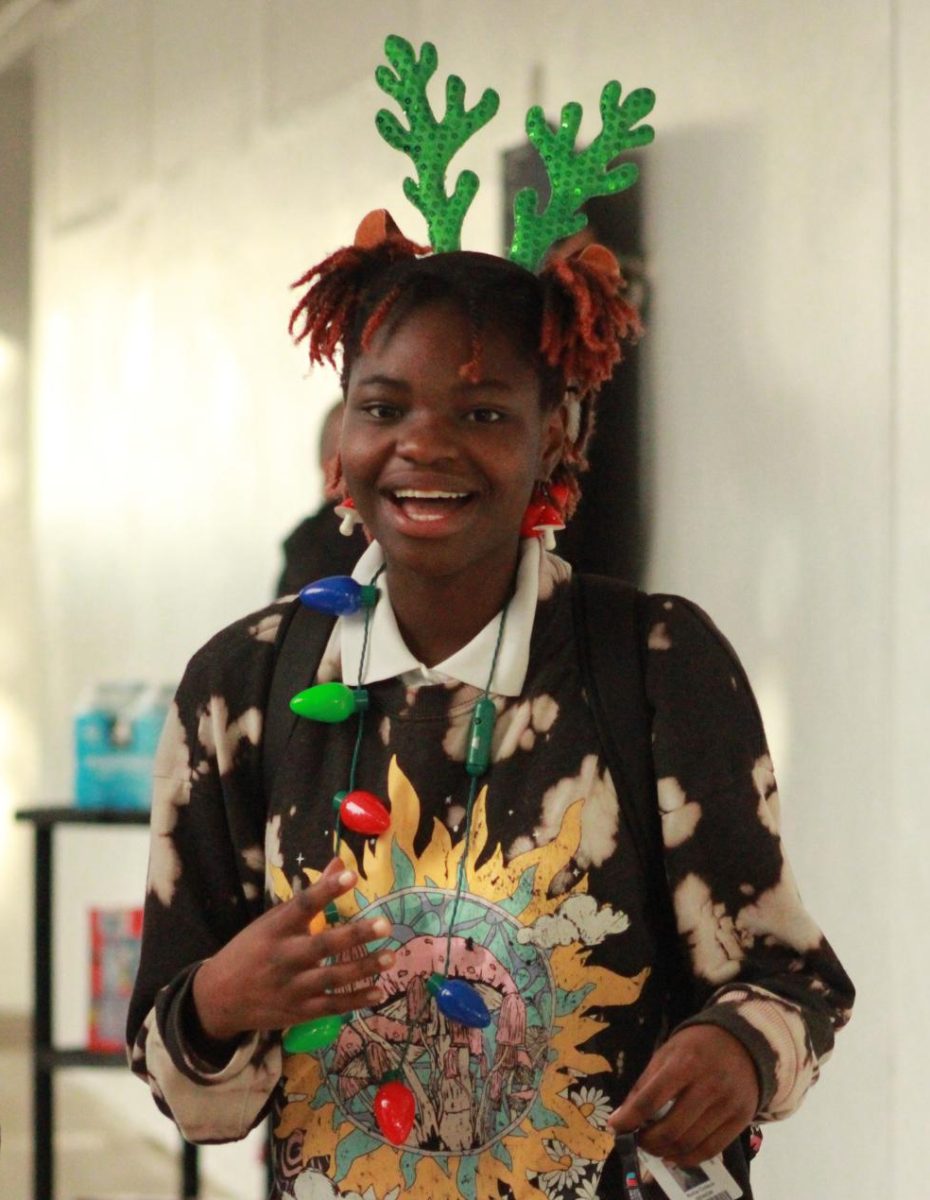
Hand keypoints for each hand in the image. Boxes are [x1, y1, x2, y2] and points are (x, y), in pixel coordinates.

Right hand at [192, 857, 393, 1041]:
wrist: (219, 998)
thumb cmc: (251, 951)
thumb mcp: (271, 921)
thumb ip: (308, 897)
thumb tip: (338, 863)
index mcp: (275, 929)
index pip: (302, 905)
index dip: (326, 890)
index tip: (350, 875)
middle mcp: (284, 957)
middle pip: (323, 945)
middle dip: (355, 935)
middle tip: (385, 924)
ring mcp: (292, 987)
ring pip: (333, 977)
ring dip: (364, 968)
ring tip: (391, 956)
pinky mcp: (299, 1011)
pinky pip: (332, 1006)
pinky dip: (356, 1000)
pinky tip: (379, 992)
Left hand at [607, 1025, 759, 1167]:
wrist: (742, 1042)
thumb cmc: (696, 1047)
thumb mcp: (666, 1054)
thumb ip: (645, 1085)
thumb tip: (621, 1119)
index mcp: (685, 1063)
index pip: (650, 1099)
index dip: (629, 1119)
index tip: (614, 1128)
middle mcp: (708, 1086)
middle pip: (670, 1129)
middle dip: (647, 1142)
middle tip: (638, 1141)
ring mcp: (727, 1105)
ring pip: (689, 1143)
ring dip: (665, 1153)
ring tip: (654, 1148)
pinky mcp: (741, 1120)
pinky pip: (711, 1150)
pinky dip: (688, 1159)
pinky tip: (675, 1156)